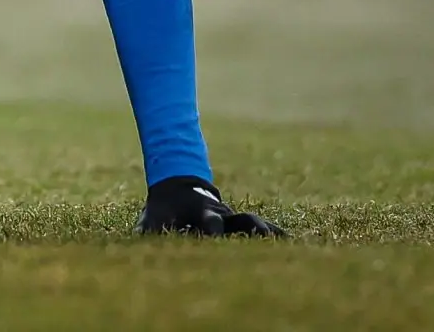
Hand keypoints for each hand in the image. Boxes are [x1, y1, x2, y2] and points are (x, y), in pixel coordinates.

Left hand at [136, 176, 285, 236]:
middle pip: (244, 220)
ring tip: (285, 246)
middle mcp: (223, 214)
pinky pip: (264, 227)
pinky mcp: (240, 224)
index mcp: (202, 211)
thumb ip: (149, 227)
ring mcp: (234, 218)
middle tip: (264, 239)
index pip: (212, 222)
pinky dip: (277, 234)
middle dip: (253, 229)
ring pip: (256, 223)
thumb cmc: (164, 207)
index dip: (215, 230)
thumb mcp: (154, 214)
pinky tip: (294, 245)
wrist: (177, 186)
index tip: (218, 239)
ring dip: (270, 233)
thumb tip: (139, 238)